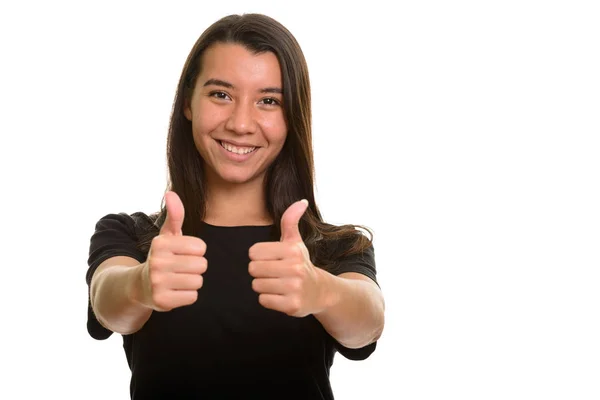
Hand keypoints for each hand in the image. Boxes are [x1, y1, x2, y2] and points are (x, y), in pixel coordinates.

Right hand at [140, 191, 206, 311]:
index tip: (183, 254)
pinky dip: (187, 296)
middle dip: (196, 267)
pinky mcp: (161, 301)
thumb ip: (175, 215)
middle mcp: (157, 262)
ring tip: (178, 279)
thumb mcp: (167, 236)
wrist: (139, 286)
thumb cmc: (162, 257)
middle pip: (201, 265)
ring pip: (198, 281)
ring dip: (192, 282)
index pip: (201, 247)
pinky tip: (175, 291)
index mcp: (161, 243)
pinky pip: (192, 297)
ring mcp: (158, 283)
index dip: (196, 251)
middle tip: (181, 269)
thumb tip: (172, 193)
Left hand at [248, 200, 325, 317]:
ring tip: (277, 284)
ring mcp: (294, 288)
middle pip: (253, 269)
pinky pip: (263, 300)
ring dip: (263, 286)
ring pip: (257, 285)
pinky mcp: (292, 305)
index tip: (272, 259)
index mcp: (292, 250)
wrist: (320, 291)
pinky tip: (281, 295)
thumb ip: (291, 220)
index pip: (253, 252)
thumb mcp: (295, 242)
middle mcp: (295, 268)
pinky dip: (268, 299)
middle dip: (260, 272)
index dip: (259, 256)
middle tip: (274, 273)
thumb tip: (302, 201)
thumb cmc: (301, 263)